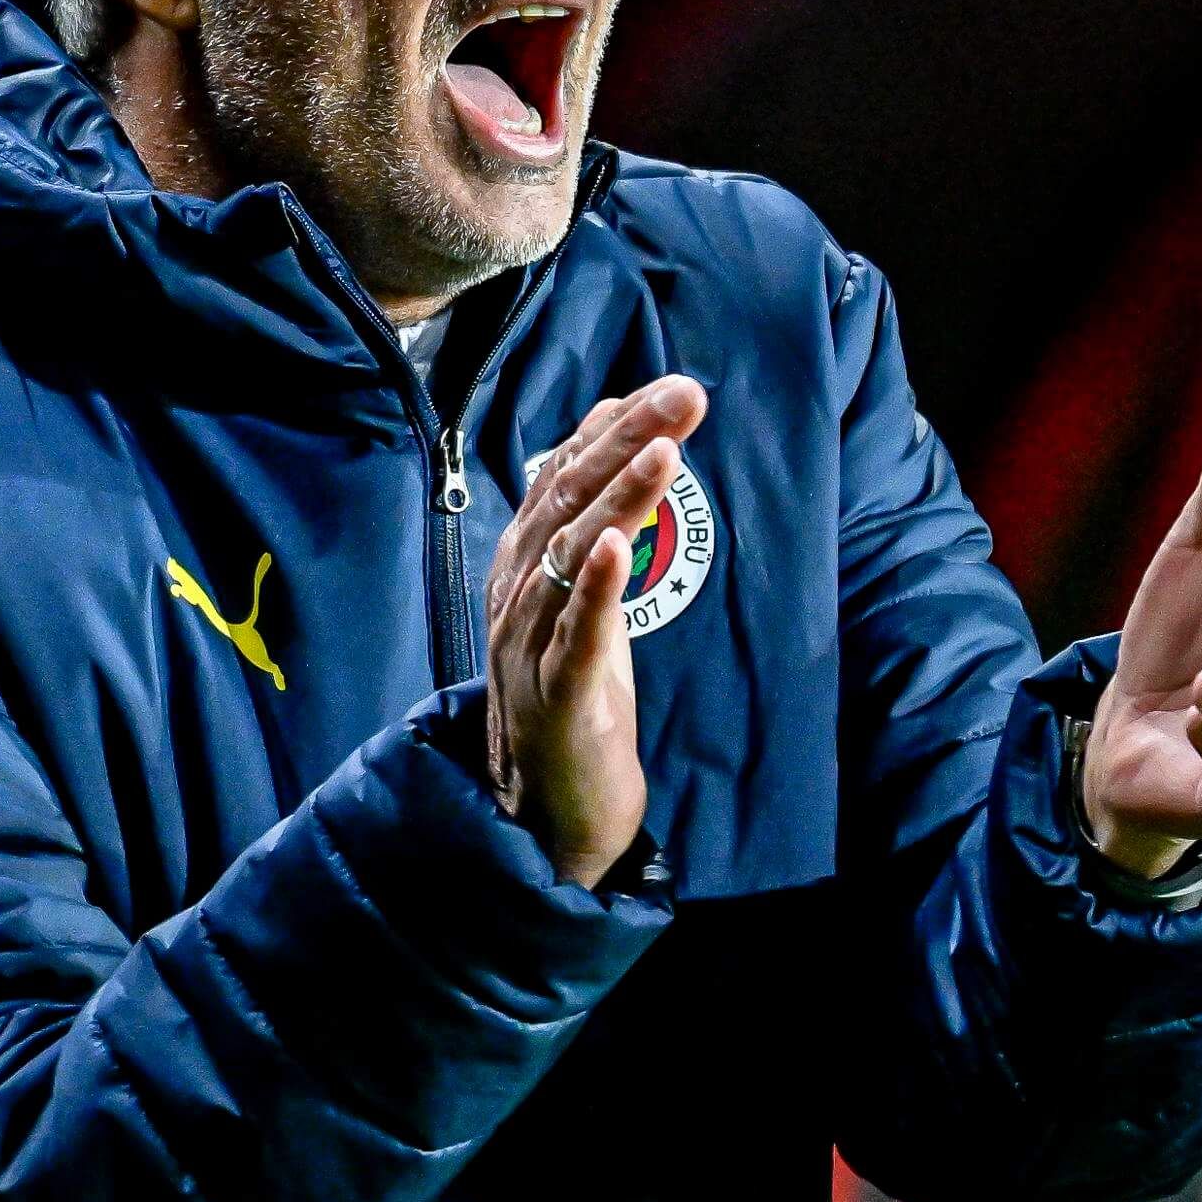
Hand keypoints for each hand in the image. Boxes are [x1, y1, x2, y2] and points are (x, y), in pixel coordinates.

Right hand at [479, 375, 707, 889]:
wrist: (547, 815)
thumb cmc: (574, 700)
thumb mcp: (585, 605)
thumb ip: (594, 530)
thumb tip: (620, 442)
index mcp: (523, 570)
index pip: (564, 480)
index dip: (612, 429)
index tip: (666, 386)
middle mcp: (517, 598)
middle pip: (568, 503)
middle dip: (625, 442)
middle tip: (683, 395)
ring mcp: (530, 650)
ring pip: (571, 559)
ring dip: (618, 499)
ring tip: (661, 450)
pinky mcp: (558, 701)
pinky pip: (576, 638)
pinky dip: (596, 591)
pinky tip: (619, 548)